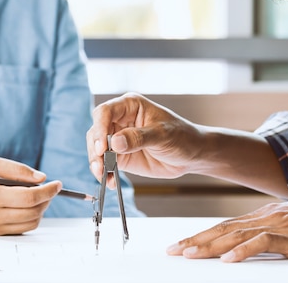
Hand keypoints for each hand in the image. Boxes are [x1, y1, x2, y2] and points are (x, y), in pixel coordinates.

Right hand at [0, 156, 61, 234]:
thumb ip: (17, 170)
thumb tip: (41, 178)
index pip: (30, 197)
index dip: (48, 190)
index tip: (58, 184)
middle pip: (33, 211)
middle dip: (47, 199)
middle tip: (49, 188)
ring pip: (31, 223)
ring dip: (41, 209)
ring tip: (39, 196)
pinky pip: (21, 229)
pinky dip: (31, 218)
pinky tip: (28, 206)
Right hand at [87, 93, 203, 187]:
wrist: (192, 155)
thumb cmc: (181, 136)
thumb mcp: (162, 135)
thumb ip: (138, 138)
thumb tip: (115, 142)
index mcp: (130, 106)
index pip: (105, 112)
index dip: (99, 128)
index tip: (102, 147)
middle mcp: (121, 120)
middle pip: (96, 131)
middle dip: (95, 148)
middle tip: (100, 165)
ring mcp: (119, 138)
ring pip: (97, 148)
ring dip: (97, 162)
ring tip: (103, 175)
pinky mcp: (121, 156)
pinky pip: (106, 163)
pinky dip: (105, 173)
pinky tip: (110, 181)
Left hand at [166, 187, 287, 261]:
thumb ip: (270, 233)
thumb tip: (252, 244)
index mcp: (262, 217)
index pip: (224, 227)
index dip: (200, 236)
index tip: (181, 244)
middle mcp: (263, 218)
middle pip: (222, 230)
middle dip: (195, 241)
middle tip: (173, 251)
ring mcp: (277, 227)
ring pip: (236, 236)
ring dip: (210, 246)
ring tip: (189, 254)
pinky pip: (264, 244)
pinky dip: (245, 251)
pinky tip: (229, 258)